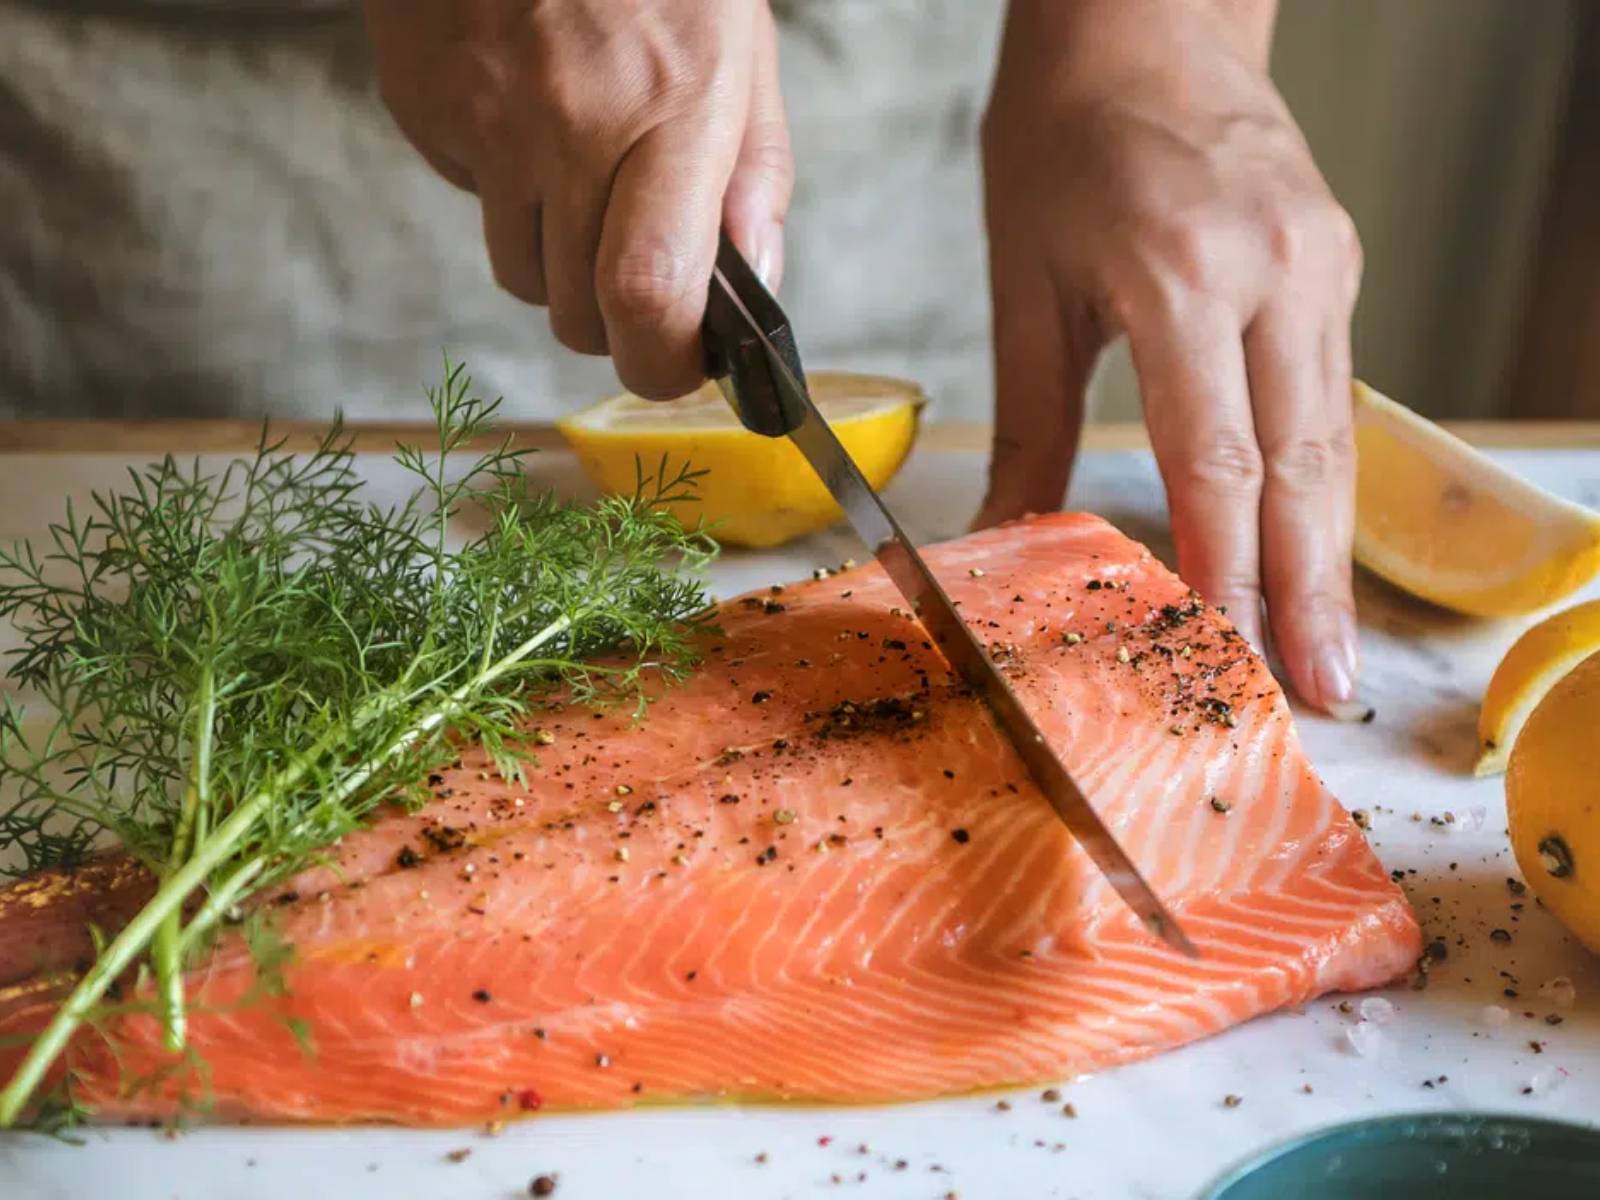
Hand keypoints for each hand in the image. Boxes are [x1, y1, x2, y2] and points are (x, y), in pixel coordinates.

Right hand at [361, 0, 792, 399]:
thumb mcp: (738, 48)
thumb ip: (753, 177)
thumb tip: (756, 293)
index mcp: (675, 107)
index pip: (647, 294)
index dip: (661, 364)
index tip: (678, 365)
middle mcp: (575, 121)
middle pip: (577, 314)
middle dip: (612, 324)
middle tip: (636, 272)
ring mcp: (487, 118)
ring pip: (520, 276)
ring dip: (556, 261)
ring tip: (580, 171)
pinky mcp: (424, 107)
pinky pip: (469, 203)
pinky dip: (501, 190)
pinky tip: (524, 116)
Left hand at [977, 0, 1363, 716]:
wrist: (1145, 22)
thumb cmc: (1066, 138)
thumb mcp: (1025, 285)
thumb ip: (1027, 422)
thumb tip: (1007, 535)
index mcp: (1186, 275)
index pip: (1219, 458)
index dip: (1228, 567)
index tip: (1231, 652)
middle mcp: (1276, 272)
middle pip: (1301, 467)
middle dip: (1308, 591)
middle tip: (1319, 691)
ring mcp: (1321, 266)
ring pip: (1333, 438)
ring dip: (1329, 553)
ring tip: (1326, 649)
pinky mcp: (1336, 264)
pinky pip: (1330, 393)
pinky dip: (1318, 481)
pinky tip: (1311, 547)